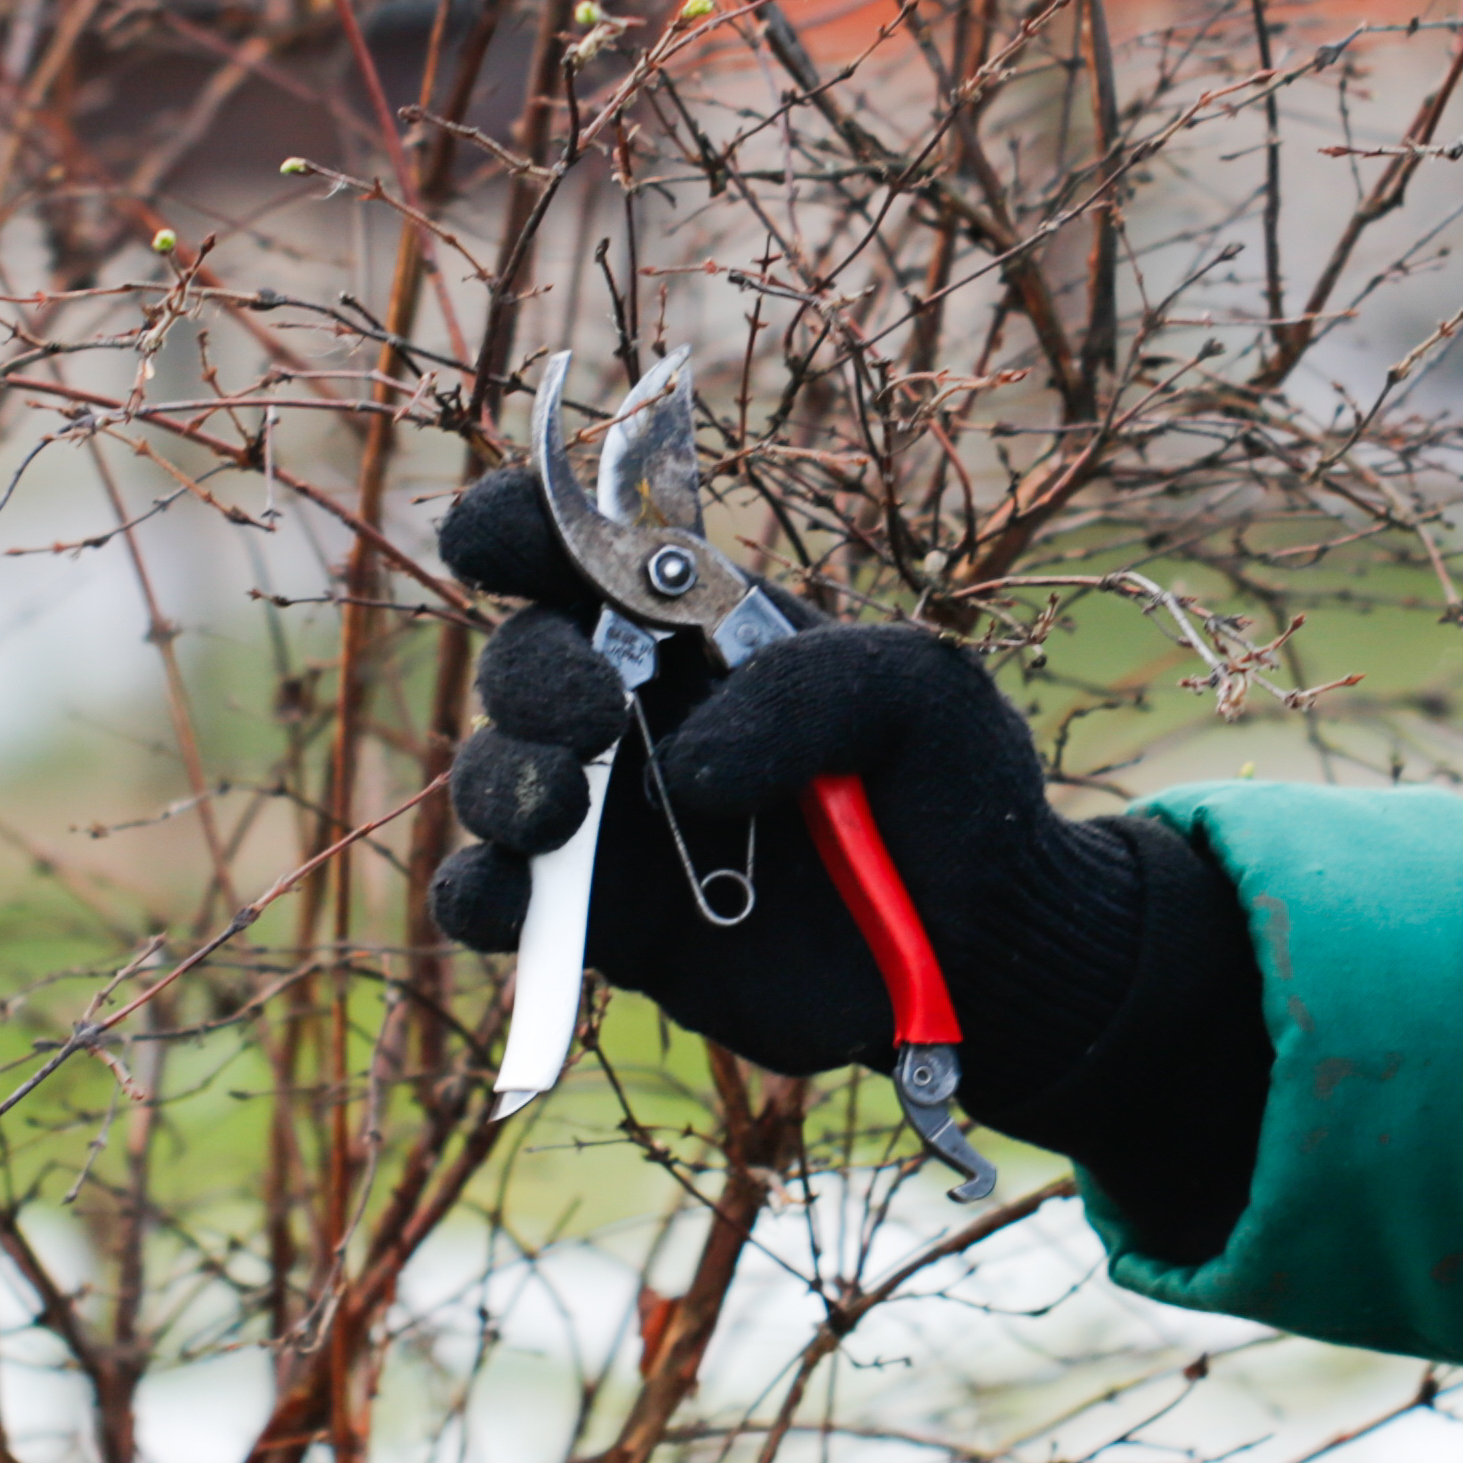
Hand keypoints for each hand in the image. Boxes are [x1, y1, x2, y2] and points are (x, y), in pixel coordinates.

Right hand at [425, 465, 1083, 1086]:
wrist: (977, 936)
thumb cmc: (948, 783)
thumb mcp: (916, 692)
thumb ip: (807, 688)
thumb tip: (683, 770)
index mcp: (695, 623)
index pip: (577, 547)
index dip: (515, 526)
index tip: (494, 542)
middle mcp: (634, 707)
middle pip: (521, 661)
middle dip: (534, 674)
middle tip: (596, 711)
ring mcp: (612, 814)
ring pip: (495, 777)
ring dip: (507, 780)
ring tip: (565, 807)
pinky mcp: (606, 918)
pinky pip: (496, 902)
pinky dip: (485, 898)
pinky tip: (523, 897)